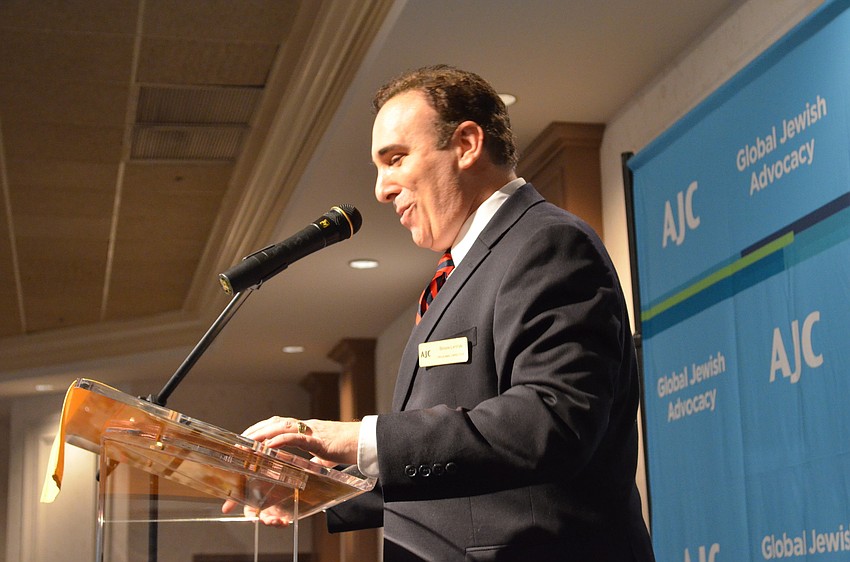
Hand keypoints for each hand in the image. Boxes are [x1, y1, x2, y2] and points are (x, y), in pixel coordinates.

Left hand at [221, 416, 360, 519]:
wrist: (366, 441)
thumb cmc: (349, 447)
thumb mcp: (327, 455)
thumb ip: (316, 459)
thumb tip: (311, 467)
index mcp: (307, 430)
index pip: (280, 424)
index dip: (263, 428)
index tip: (248, 436)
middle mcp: (306, 427)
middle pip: (275, 423)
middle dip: (256, 430)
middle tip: (240, 439)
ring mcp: (312, 431)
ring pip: (282, 427)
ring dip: (263, 434)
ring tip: (248, 442)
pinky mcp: (318, 439)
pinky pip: (296, 437)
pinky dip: (280, 440)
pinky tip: (269, 446)